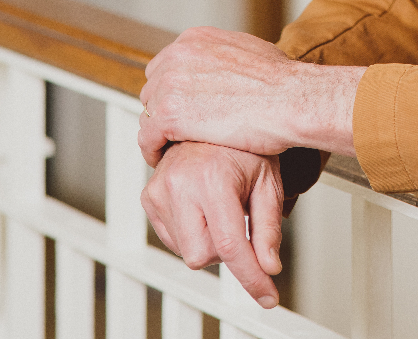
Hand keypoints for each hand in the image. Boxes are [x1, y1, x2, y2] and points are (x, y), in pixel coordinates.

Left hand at [138, 27, 362, 165]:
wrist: (291, 100)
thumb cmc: (283, 82)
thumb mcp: (251, 51)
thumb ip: (226, 56)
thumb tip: (227, 65)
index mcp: (195, 39)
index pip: (166, 66)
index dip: (173, 91)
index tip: (182, 109)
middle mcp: (177, 56)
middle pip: (153, 89)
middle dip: (165, 110)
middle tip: (177, 131)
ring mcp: (170, 85)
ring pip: (149, 114)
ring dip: (159, 131)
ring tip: (171, 148)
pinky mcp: (170, 116)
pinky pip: (147, 138)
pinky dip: (153, 150)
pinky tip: (163, 158)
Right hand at [140, 142, 284, 307]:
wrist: (209, 121)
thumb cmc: (241, 147)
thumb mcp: (267, 182)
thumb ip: (268, 229)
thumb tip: (269, 266)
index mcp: (212, 178)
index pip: (229, 245)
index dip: (251, 277)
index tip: (267, 295)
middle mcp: (180, 183)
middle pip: (202, 256)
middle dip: (225, 250)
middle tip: (239, 220)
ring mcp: (159, 190)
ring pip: (187, 251)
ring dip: (208, 241)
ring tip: (219, 206)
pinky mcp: (148, 197)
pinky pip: (172, 239)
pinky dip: (192, 233)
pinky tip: (201, 207)